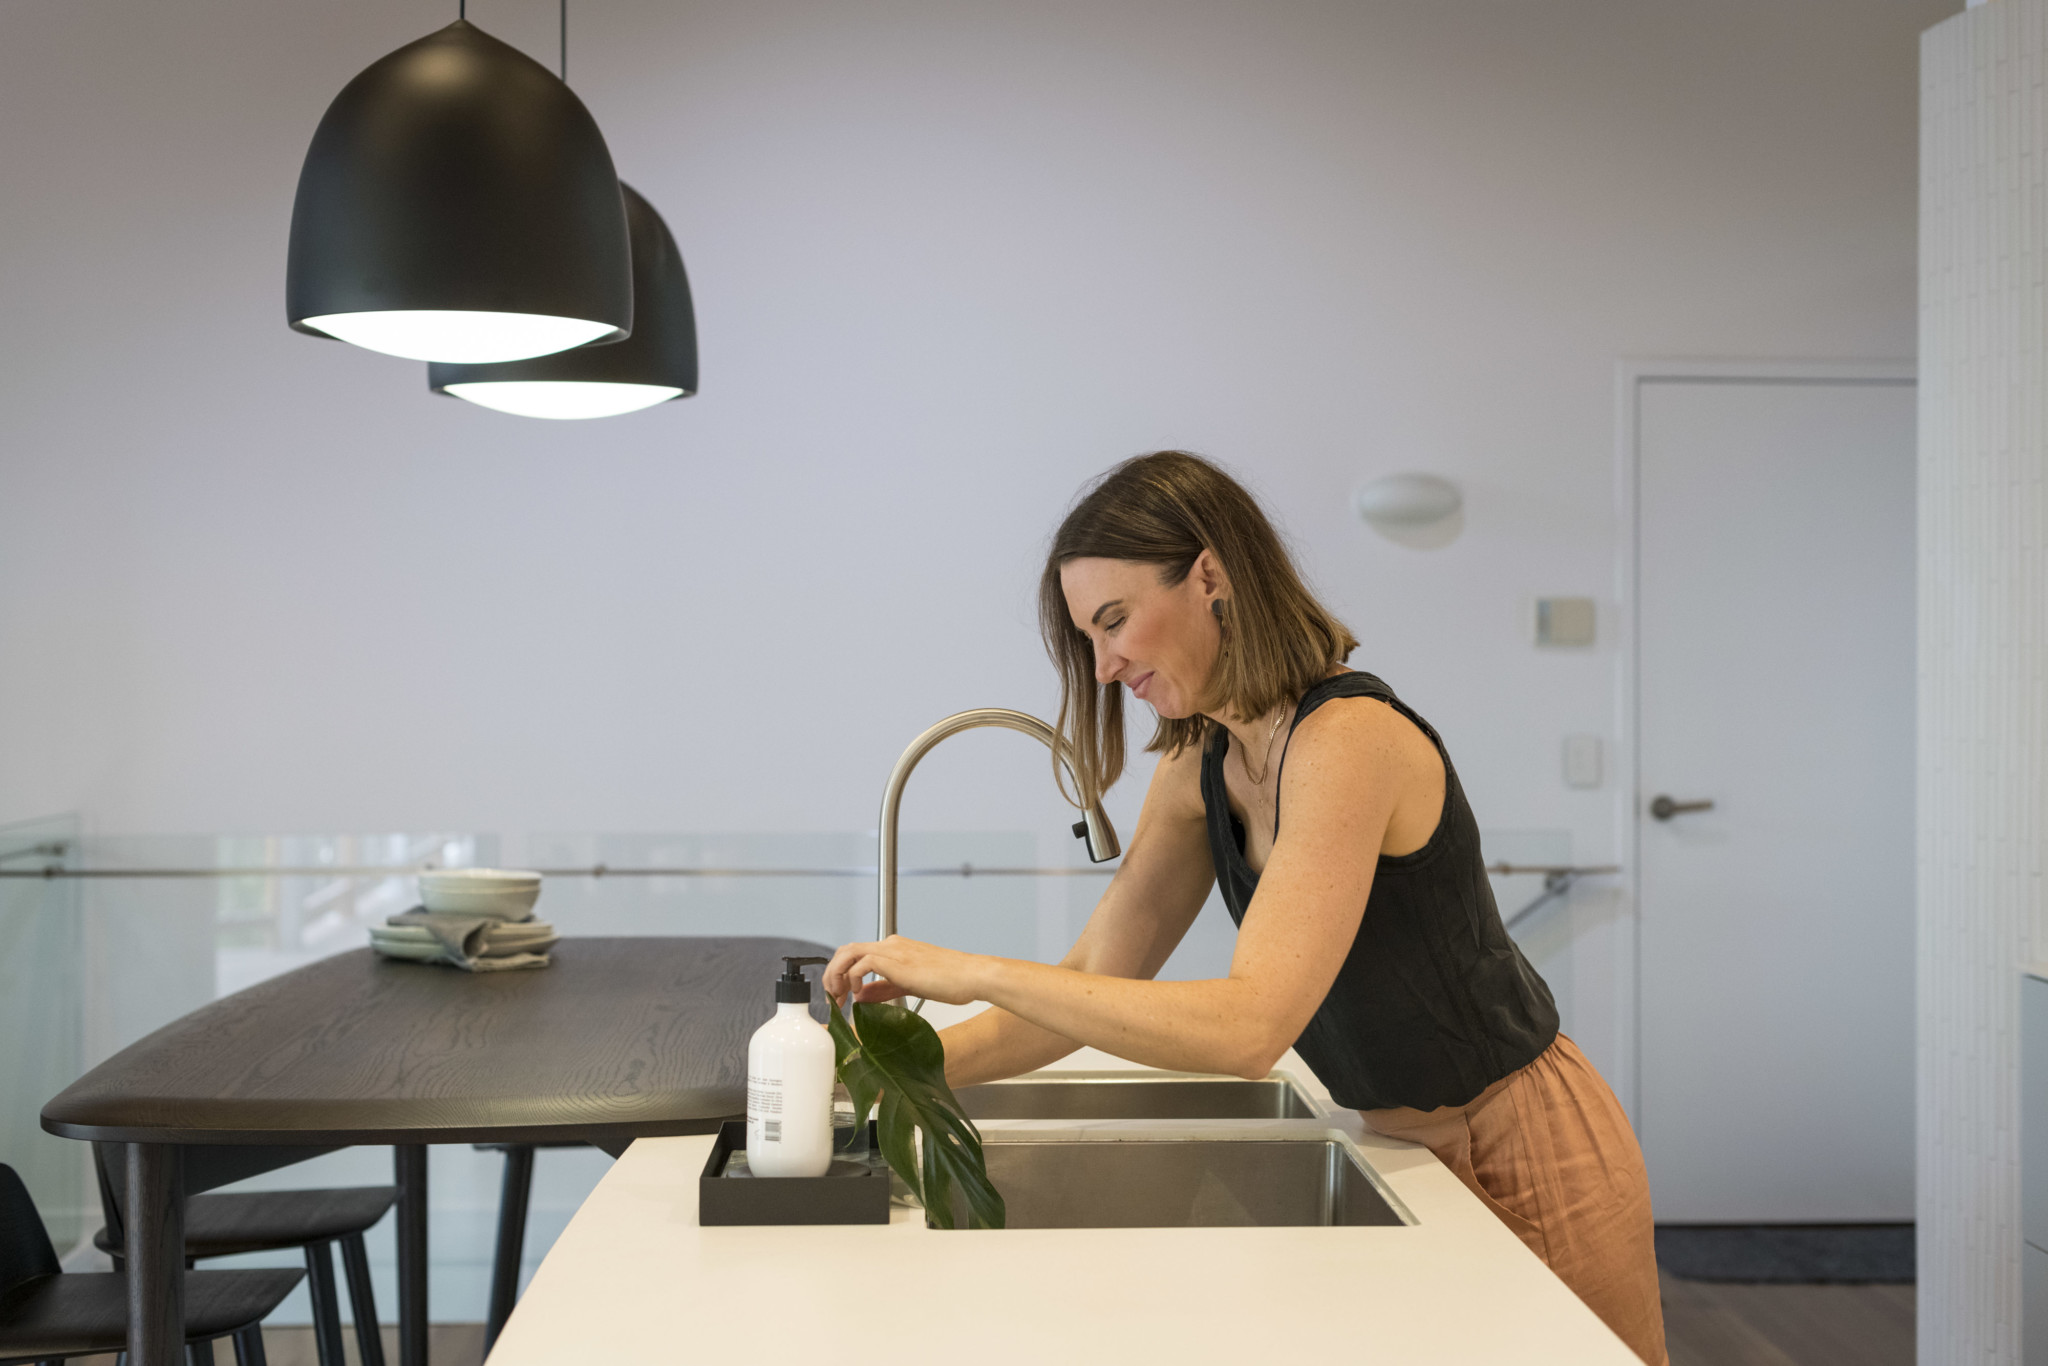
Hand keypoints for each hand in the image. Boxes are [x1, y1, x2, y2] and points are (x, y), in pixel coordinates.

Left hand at [822, 935, 988, 1008]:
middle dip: (832, 974)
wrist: (971, 976)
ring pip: (848, 953)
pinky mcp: (898, 961)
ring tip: (839, 997)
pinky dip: (854, 978)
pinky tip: (858, 993)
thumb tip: (860, 995)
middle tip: (833, 998)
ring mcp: (894, 951)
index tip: (838, 995)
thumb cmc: (949, 980)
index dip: (840, 973)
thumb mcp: (907, 985)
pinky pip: (863, 963)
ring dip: (837, 975)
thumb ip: (882, 988)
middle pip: (845, 950)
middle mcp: (890, 945)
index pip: (854, 953)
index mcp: (894, 948)